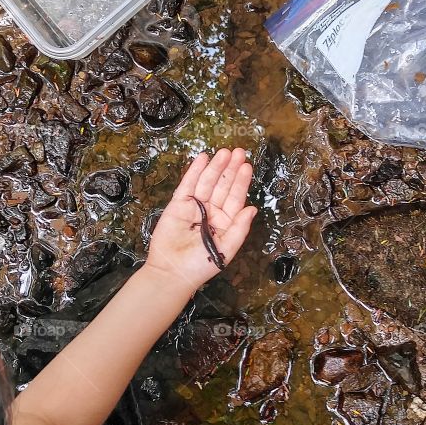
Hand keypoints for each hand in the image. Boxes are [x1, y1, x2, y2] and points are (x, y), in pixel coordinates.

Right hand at [144, 148, 256, 296]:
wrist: (172, 272)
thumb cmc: (201, 265)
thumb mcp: (227, 249)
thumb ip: (240, 228)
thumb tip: (253, 209)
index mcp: (225, 222)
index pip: (235, 198)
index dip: (241, 182)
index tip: (247, 166)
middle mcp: (211, 211)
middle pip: (222, 186)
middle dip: (230, 169)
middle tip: (239, 152)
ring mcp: (194, 206)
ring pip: (207, 182)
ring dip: (216, 166)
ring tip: (224, 152)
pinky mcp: (178, 204)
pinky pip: (188, 184)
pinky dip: (195, 171)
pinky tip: (203, 158)